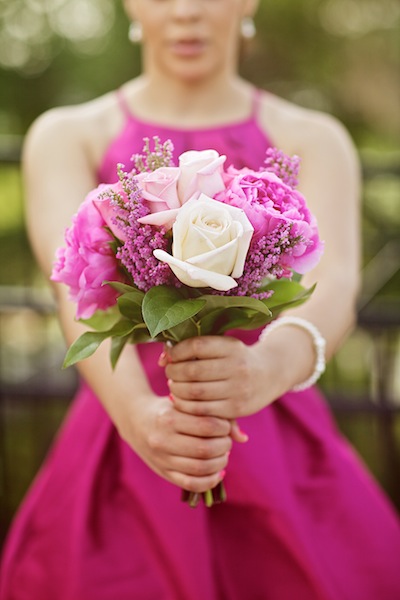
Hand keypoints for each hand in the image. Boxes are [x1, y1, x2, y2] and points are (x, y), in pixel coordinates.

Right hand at [118, 393, 231, 493]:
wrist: (137, 420)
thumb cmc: (169, 407)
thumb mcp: (186, 403)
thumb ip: (214, 415)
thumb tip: (243, 438)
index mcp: (169, 418)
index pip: (207, 426)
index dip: (223, 427)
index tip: (225, 426)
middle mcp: (163, 440)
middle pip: (205, 449)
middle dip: (224, 446)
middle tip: (226, 442)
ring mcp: (162, 459)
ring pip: (200, 469)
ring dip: (220, 463)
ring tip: (223, 455)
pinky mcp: (164, 473)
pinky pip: (191, 484)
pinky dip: (210, 481)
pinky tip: (218, 473)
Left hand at [163, 336, 277, 420]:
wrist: (271, 373)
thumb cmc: (236, 357)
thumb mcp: (223, 345)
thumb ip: (195, 348)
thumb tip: (163, 358)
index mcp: (232, 347)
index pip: (196, 346)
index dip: (177, 351)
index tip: (171, 355)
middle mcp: (237, 367)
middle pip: (192, 371)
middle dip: (174, 372)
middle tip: (169, 372)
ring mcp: (238, 389)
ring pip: (194, 392)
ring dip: (177, 389)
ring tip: (175, 385)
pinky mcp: (236, 409)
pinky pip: (201, 410)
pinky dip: (185, 406)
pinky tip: (182, 400)